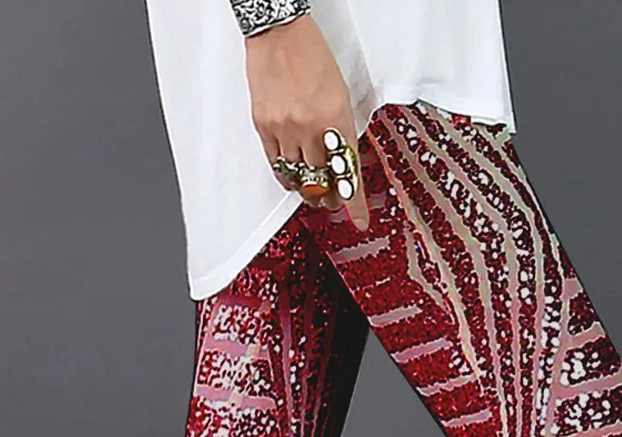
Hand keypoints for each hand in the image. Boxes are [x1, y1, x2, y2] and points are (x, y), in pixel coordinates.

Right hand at [245, 17, 368, 229]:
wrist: (279, 32)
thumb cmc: (311, 55)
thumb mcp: (340, 94)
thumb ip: (340, 129)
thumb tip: (341, 159)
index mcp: (336, 119)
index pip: (347, 173)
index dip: (353, 203)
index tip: (358, 219)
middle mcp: (311, 128)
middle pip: (321, 182)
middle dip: (329, 198)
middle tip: (332, 203)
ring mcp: (285, 128)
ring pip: (298, 178)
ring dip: (307, 190)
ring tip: (312, 191)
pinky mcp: (264, 125)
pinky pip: (276, 164)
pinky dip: (287, 176)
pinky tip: (292, 176)